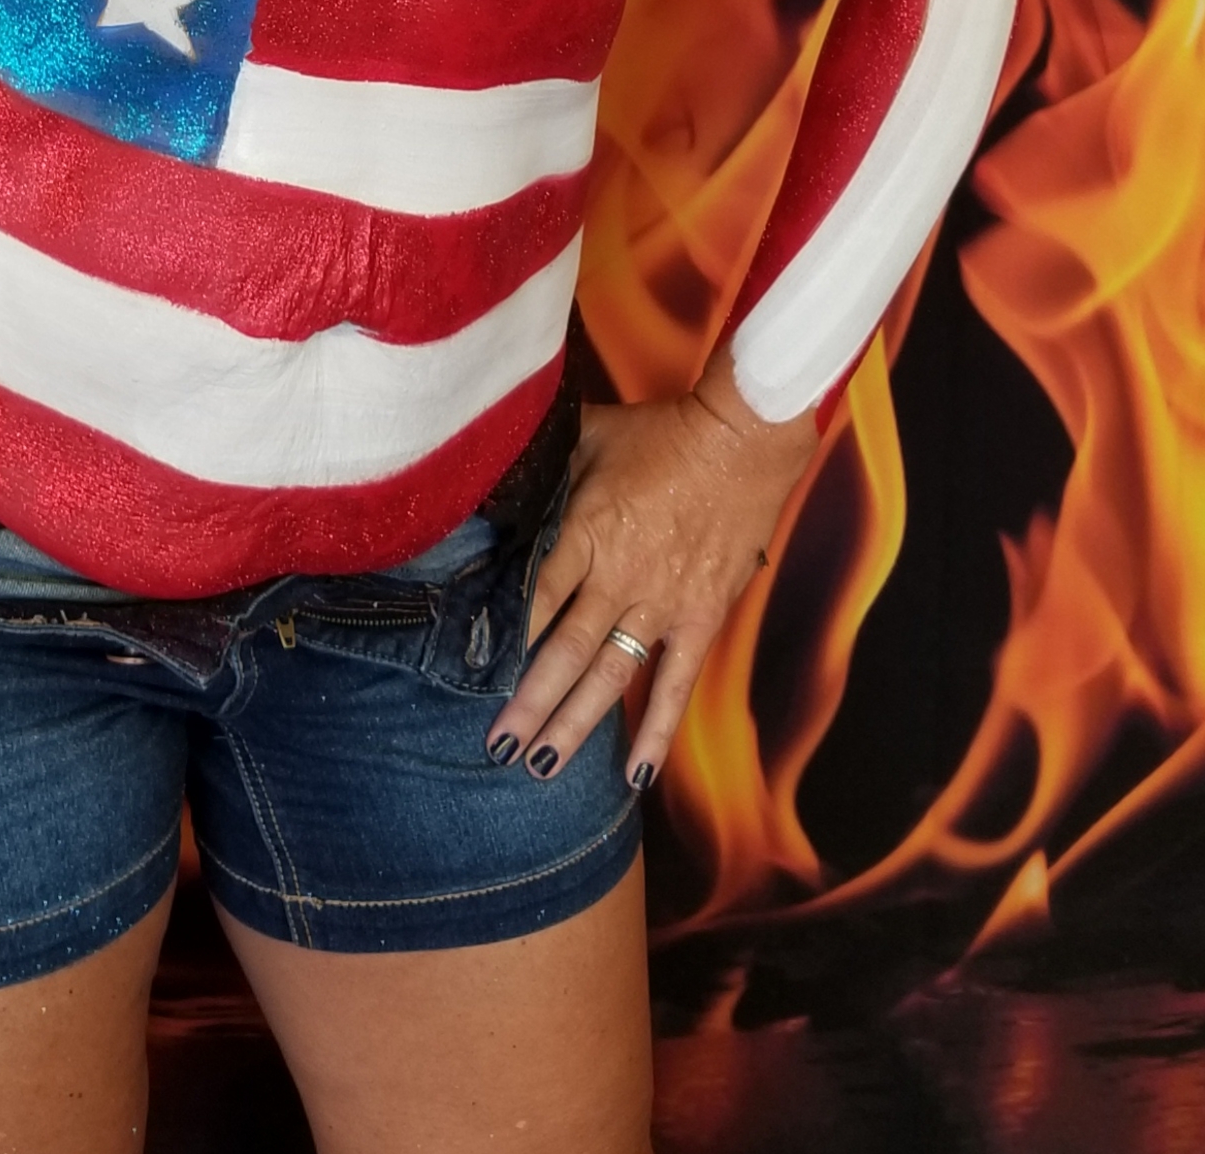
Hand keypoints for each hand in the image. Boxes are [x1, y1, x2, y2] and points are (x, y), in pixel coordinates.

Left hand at [486, 351, 817, 790]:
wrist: (741, 442)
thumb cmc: (659, 435)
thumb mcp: (589, 436)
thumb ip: (547, 466)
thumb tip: (494, 468)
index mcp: (587, 531)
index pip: (534, 595)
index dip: (503, 637)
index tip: (470, 675)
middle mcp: (619, 578)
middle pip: (563, 650)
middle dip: (528, 702)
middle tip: (496, 745)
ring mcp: (662, 605)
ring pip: (609, 676)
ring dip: (575, 725)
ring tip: (541, 768)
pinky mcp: (699, 619)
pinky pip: (674, 684)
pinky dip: (656, 730)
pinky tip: (636, 775)